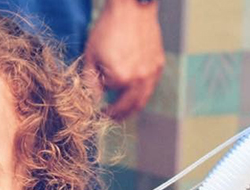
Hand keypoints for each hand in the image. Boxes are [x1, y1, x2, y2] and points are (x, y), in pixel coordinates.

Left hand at [83, 0, 164, 119]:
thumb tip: (91, 102)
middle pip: (129, 108)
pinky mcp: (159, 65)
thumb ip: (90, 83)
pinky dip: (140, 94)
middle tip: (108, 118)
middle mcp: (140, 79)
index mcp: (121, 78)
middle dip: (118, 116)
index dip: (102, 107)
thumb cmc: (107, 30)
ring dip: (131, 109)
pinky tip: (131, 92)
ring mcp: (152, 72)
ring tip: (119, 111)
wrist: (131, 8)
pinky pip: (150, 87)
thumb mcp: (90, 57)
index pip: (110, 102)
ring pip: (142, 100)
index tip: (97, 113)